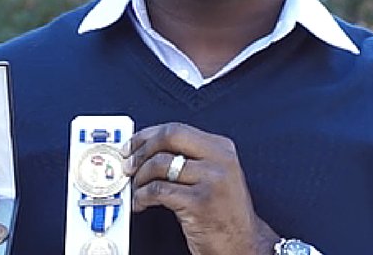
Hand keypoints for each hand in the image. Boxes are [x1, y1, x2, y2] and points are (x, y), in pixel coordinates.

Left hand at [123, 123, 278, 254]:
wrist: (244, 245)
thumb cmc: (226, 214)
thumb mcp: (217, 176)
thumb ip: (191, 158)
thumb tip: (149, 150)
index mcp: (222, 149)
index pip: (177, 129)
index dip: (148, 135)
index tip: (132, 145)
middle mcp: (219, 160)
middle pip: (169, 137)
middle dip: (141, 150)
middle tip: (128, 164)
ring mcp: (211, 181)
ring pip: (160, 164)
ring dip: (140, 178)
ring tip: (137, 189)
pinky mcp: (200, 203)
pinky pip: (158, 191)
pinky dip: (142, 197)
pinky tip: (141, 203)